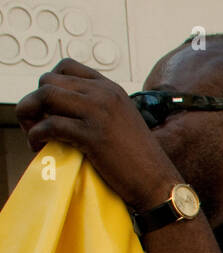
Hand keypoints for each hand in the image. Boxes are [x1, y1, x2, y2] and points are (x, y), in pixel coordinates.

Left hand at [16, 58, 180, 209]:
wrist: (157, 182)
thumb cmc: (139, 159)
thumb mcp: (122, 121)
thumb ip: (98, 108)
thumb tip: (63, 110)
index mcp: (112, 89)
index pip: (66, 66)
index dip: (49, 82)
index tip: (48, 104)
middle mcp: (104, 95)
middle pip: (49, 80)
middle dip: (34, 100)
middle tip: (35, 121)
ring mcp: (98, 113)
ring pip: (45, 96)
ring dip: (30, 113)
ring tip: (33, 132)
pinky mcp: (92, 135)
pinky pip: (50, 125)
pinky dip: (37, 134)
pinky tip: (39, 145)